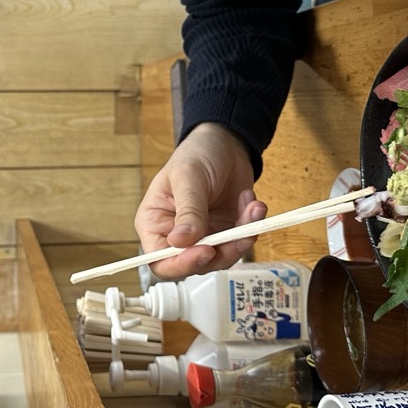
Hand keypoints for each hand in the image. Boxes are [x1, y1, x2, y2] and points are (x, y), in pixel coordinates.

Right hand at [135, 122, 267, 278]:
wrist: (227, 143)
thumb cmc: (197, 154)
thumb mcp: (188, 178)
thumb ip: (188, 211)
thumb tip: (180, 242)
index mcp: (155, 223)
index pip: (160, 260)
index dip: (181, 264)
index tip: (205, 251)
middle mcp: (178, 235)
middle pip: (195, 264)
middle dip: (221, 251)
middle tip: (238, 234)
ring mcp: (204, 235)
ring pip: (222, 257)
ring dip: (241, 237)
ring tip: (252, 209)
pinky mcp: (227, 232)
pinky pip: (241, 242)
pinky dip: (251, 226)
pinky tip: (252, 204)